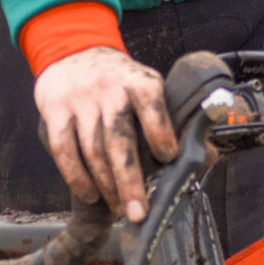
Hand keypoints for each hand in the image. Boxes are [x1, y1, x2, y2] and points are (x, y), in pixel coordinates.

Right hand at [32, 47, 176, 221]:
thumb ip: (174, 121)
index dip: (160, 132)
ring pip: (92, 151)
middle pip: (118, 140)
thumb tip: (208, 156)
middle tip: (139, 214)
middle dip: (129, 181)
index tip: (168, 159)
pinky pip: (63, 150)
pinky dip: (77, 177)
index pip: (151, 105)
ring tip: (119, 209)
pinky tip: (90, 195)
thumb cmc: (120, 81)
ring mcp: (80, 100)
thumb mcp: (148, 88)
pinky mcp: (55, 111)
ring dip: (106, 186)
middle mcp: (109, 89)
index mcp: (139, 81)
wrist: (72, 50)